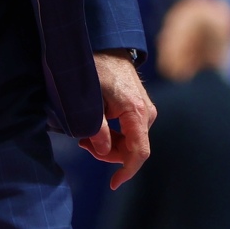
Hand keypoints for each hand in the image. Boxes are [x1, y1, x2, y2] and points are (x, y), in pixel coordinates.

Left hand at [78, 50, 156, 188]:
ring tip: (86, 134)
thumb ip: (96, 128)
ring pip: (130, 141)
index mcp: (136, 111)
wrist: (105, 44)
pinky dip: (114, 135)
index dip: (127, 171)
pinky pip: (130, 131)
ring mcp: (145, 109)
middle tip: (83, 144)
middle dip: (108, 153)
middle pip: (132, 149)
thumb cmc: (95, 69)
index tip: (113, 184)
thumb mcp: (89, 100)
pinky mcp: (140, 107)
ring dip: (109, 144)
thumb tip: (103, 150)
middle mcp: (146, 112)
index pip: (139, 152)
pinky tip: (97, 128)